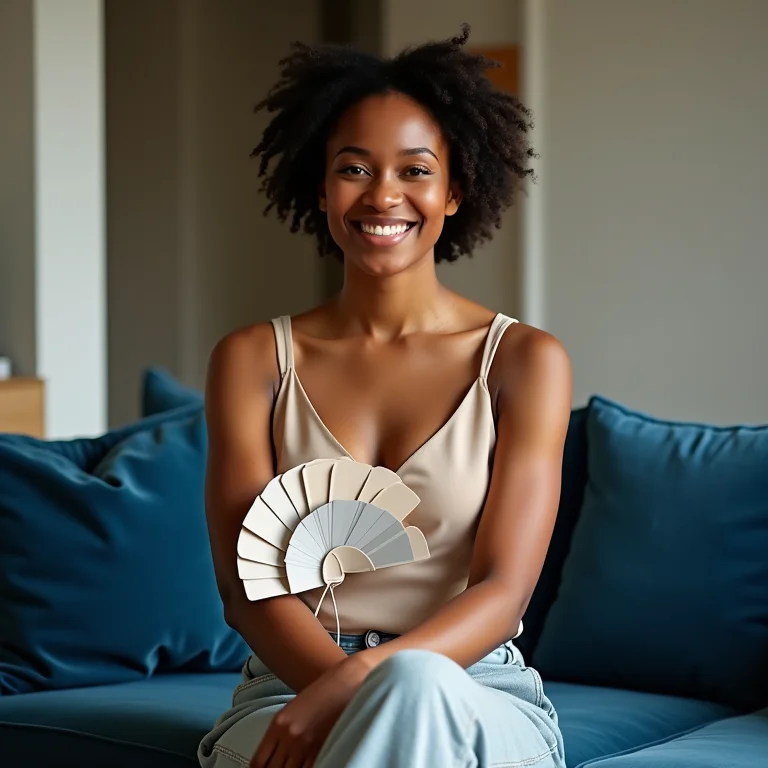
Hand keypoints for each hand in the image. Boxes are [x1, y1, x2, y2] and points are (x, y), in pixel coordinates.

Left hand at [250, 653, 370, 767]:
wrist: (345, 682)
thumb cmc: (319, 694)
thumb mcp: (292, 710)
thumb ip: (279, 734)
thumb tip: (271, 759)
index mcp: (278, 724)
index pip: (258, 762)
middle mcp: (289, 736)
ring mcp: (306, 745)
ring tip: (293, 766)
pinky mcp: (323, 749)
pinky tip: (305, 766)